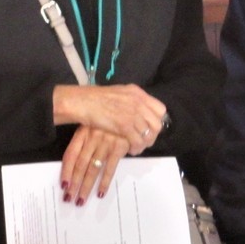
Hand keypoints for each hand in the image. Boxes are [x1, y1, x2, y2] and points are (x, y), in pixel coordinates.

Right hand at [52, 84, 166, 154]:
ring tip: (137, 147)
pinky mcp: (125, 126)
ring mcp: (133, 114)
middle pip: (156, 124)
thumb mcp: (120, 93)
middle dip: (152, 135)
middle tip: (145, 141)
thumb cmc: (97, 98)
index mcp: (138, 93)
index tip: (150, 127)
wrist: (84, 102)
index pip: (160, 109)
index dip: (157, 120)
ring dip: (144, 143)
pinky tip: (131, 150)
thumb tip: (141, 112)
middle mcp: (139, 103)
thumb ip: (133, 101)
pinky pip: (137, 141)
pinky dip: (136, 148)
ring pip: (148, 134)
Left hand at [60, 125, 130, 204]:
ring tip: (81, 200)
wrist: (131, 109)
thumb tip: (77, 161)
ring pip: (92, 169)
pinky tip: (100, 192)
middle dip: (74, 184)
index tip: (63, 185)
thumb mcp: (95, 122)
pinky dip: (104, 182)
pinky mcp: (118, 147)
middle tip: (68, 198)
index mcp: (83, 132)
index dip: (66, 171)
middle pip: (80, 165)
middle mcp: (92, 139)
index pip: (70, 155)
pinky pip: (109, 169)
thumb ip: (87, 139)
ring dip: (86, 186)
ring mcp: (105, 143)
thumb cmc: (111, 117)